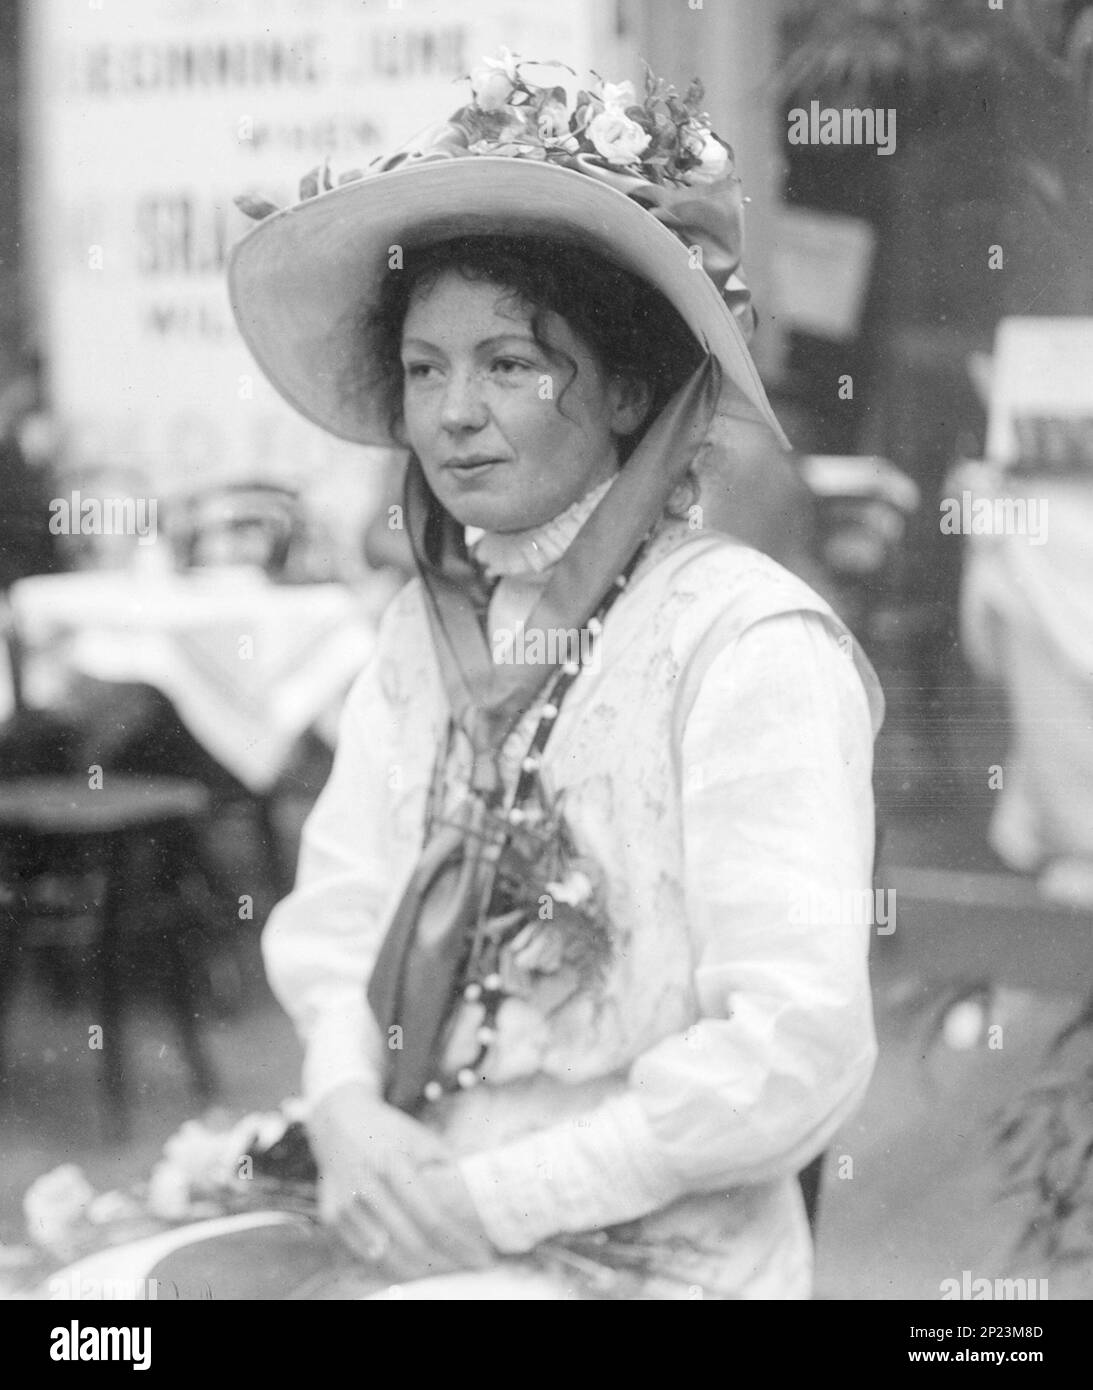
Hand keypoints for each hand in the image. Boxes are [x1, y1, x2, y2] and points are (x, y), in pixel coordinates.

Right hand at [308, 1081, 495, 1281]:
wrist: (340, 1121)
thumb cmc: (390, 1131)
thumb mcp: (423, 1139)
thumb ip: (448, 1170)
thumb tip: (477, 1204)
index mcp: (393, 1163)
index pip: (432, 1218)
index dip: (459, 1243)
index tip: (481, 1257)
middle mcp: (366, 1186)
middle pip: (412, 1242)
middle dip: (445, 1264)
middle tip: (467, 1269)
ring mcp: (345, 1205)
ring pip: (388, 1257)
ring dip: (420, 1272)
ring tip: (445, 1271)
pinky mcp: (332, 1217)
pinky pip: (365, 1255)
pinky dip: (392, 1266)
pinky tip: (414, 1268)